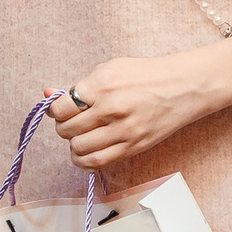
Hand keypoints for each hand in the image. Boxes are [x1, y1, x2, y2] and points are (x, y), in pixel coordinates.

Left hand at [50, 48, 231, 172]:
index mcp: (102, 85)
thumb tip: (48, 94)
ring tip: (80, 136)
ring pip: (79, 149)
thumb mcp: (109, 69)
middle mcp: (111, 109)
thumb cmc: (144, 75)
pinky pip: (99, 162)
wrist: (183, 87)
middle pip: (67, 129)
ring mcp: (124, 131)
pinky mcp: (134, 147)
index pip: (61, 108)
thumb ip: (79, 85)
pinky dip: (84, 161)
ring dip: (73, 144)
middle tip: (72, 122)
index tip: (61, 109)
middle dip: (64, 127)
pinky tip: (86, 152)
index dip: (55, 111)